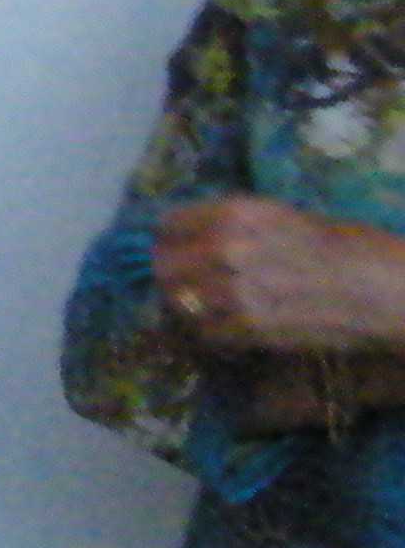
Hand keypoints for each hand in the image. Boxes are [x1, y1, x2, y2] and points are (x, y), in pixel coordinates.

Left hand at [153, 195, 404, 355]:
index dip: (169, 240)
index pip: (169, 226)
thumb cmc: (345, 246)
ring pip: (178, 303)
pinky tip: (226, 330)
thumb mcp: (282, 217)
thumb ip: (233, 226)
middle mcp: (224, 248)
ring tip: (202, 309)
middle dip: (172, 276)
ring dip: (186, 307)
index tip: (175, 250)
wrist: (382, 289)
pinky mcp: (249, 329)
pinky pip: (205, 333)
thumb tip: (198, 237)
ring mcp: (233, 291)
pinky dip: (209, 334)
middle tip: (184, 284)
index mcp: (234, 213)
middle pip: (165, 266)